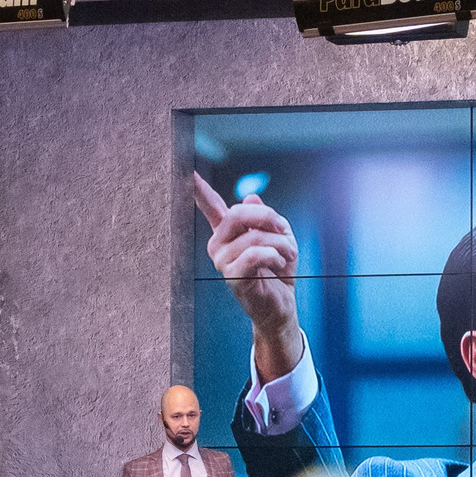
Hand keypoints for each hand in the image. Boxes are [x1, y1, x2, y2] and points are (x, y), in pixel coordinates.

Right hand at [191, 172, 304, 383]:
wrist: (281, 305)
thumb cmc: (278, 271)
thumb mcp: (278, 236)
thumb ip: (265, 217)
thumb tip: (250, 198)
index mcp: (227, 231)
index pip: (210, 205)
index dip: (199, 189)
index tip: (187, 172)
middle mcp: (218, 244)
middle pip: (237, 213)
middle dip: (268, 217)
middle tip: (284, 230)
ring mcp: (222, 261)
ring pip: (254, 236)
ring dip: (280, 242)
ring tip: (288, 253)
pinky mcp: (233, 277)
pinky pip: (255, 254)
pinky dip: (275, 255)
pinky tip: (280, 263)